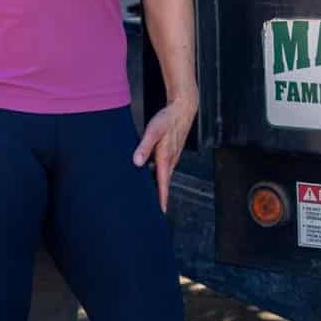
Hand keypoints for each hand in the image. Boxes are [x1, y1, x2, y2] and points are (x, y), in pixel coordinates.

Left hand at [132, 92, 197, 211]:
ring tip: (151, 197)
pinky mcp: (171, 152)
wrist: (183, 108)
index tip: (160, 212)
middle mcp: (170, 160)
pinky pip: (165, 168)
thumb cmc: (168, 119)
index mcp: (165, 158)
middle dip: (159, 197)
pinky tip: (152, 175)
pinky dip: (160, 176)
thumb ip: (144, 146)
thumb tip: (137, 162)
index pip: (163, 183)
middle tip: (153, 211)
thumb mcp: (153, 131)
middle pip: (164, 183)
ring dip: (159, 187)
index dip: (161, 199)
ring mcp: (172, 156)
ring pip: (164, 176)